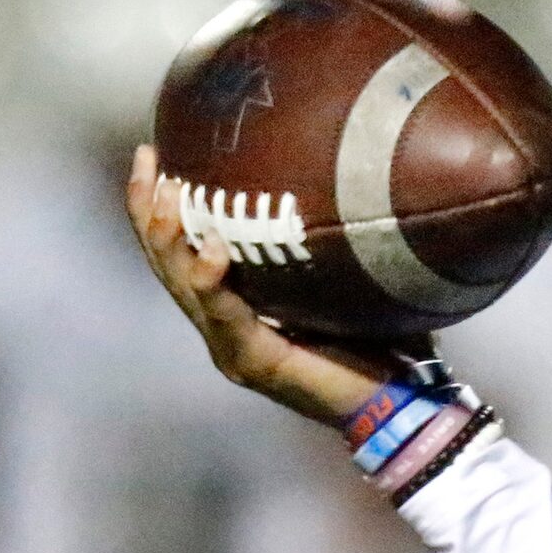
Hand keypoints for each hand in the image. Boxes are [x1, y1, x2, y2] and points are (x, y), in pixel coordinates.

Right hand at [125, 144, 419, 430]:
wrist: (405, 400)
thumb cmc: (387, 337)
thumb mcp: (349, 275)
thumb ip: (331, 237)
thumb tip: (352, 170)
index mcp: (239, 304)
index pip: (186, 249)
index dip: (160, 206)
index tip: (153, 152)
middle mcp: (224, 324)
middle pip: (168, 263)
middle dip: (149, 210)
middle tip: (145, 159)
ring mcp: (233, 347)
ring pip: (184, 287)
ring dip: (170, 240)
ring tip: (167, 195)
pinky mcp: (254, 363)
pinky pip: (226, 317)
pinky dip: (213, 284)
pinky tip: (212, 252)